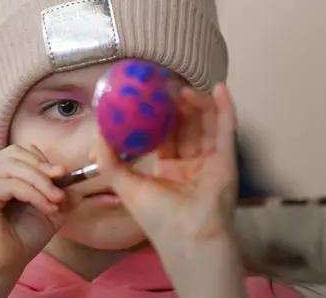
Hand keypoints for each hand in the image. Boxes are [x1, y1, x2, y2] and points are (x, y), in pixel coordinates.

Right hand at [0, 145, 67, 276]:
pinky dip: (33, 194)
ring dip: (41, 183)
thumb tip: (77, 175)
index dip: (42, 161)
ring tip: (56, 201)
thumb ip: (60, 189)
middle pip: (16, 154)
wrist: (1, 268)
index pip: (19, 152)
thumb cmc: (20, 240)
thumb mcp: (48, 209)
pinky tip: (46, 208)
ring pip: (14, 166)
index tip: (64, 176)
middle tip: (61, 191)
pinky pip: (10, 184)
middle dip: (43, 169)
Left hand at [94, 83, 238, 243]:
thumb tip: (98, 135)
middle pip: (185, 128)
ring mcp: (210, 162)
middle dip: (176, 107)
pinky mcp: (226, 161)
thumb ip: (110, 161)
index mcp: (168, 171)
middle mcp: (190, 164)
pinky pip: (227, 130)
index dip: (156, 117)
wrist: (188, 239)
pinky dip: (225, 109)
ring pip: (205, 125)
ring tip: (183, 88)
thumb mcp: (126, 186)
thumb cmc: (159, 219)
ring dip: (196, 105)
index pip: (163, 136)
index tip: (146, 97)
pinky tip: (219, 89)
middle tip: (165, 86)